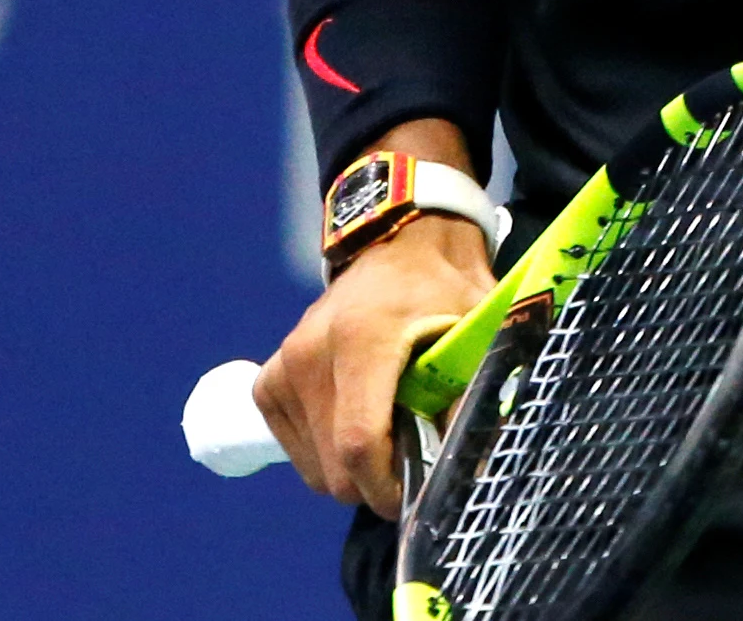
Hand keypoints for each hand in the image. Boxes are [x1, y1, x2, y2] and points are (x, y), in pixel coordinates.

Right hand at [254, 210, 494, 516]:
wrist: (401, 245)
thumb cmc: (446, 290)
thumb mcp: (475, 333)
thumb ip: (472, 396)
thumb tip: (468, 465)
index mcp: (362, 341)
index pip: (360, 443)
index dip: (386, 487)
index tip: (412, 497)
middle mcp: (310, 354)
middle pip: (334, 466)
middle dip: (375, 482)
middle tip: (412, 460)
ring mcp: (283, 368)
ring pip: (314, 467)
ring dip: (351, 468)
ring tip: (389, 431)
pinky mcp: (268, 380)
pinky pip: (295, 447)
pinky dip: (325, 452)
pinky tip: (356, 419)